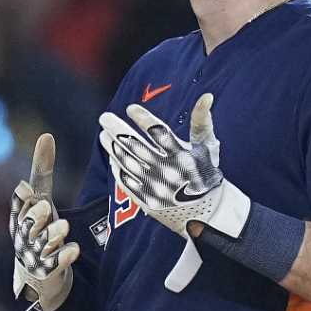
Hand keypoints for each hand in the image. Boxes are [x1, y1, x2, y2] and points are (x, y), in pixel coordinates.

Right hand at [11, 134, 79, 310]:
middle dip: (36, 217)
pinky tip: (74, 250)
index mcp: (20, 215)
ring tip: (63, 228)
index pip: (18, 206)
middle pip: (28, 225)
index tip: (26, 189)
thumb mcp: (40, 198)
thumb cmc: (38, 227)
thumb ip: (42, 170)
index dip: (21, 199)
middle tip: (46, 207)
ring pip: (42, 244)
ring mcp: (35, 255)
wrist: (37, 272)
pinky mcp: (49, 272)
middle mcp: (24, 235)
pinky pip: (56, 265)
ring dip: (52, 235)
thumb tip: (47, 135)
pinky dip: (64, 257)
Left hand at [98, 94, 248, 241]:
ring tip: (103, 134)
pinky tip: (112, 156)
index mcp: (184, 156)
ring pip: (127, 162)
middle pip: (136, 146)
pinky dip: (117, 167)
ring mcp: (156, 188)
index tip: (130, 108)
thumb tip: (206, 96)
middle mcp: (169, 172)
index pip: (159, 132)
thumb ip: (202, 121)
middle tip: (104, 118)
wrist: (208, 214)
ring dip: (112, 147)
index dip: (143, 118)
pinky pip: (126, 181)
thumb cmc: (205, 173)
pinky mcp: (148, 202)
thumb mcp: (207, 147)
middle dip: (117, 130)